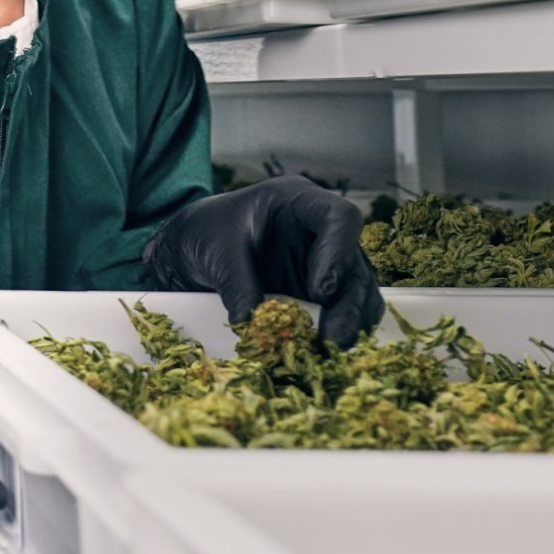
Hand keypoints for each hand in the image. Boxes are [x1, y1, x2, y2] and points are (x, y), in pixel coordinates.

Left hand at [142, 176, 383, 345]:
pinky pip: (345, 311)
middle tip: (332, 340)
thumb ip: (236, 284)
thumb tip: (254, 326)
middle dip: (349, 304)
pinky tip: (322, 352)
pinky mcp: (321, 292)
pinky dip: (339, 332)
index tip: (320, 290)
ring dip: (350, 323)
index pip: (339, 216)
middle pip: (355, 263)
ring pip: (359, 291)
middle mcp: (322, 231)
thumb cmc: (205, 232)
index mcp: (298, 201)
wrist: (194, 249)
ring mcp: (326, 262)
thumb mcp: (215, 251)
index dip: (338, 252)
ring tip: (328, 352)